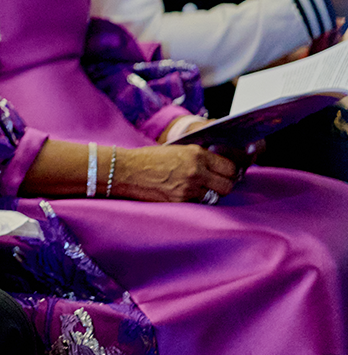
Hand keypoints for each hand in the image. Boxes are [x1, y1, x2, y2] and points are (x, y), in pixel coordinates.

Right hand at [114, 144, 237, 202]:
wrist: (125, 170)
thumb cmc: (147, 158)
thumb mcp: (177, 150)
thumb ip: (197, 157)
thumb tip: (215, 166)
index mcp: (196, 154)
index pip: (229, 167)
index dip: (229, 171)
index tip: (226, 173)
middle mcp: (196, 170)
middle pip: (227, 185)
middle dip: (224, 185)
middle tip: (217, 184)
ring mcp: (189, 188)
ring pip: (215, 197)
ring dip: (211, 194)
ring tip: (200, 190)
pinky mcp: (181, 201)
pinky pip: (200, 203)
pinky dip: (197, 200)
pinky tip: (187, 194)